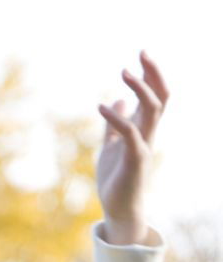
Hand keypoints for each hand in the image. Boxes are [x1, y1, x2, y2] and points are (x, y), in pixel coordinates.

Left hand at [96, 50, 168, 243]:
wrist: (118, 209)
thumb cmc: (116, 179)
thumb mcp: (111, 146)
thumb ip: (114, 125)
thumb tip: (117, 100)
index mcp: (143, 131)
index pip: (155, 96)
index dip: (151, 75)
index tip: (141, 55)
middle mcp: (148, 135)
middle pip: (161, 97)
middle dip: (153, 73)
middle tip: (142, 52)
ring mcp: (143, 146)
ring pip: (152, 110)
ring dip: (140, 89)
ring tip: (124, 72)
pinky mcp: (134, 159)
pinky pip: (130, 133)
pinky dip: (117, 117)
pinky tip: (101, 107)